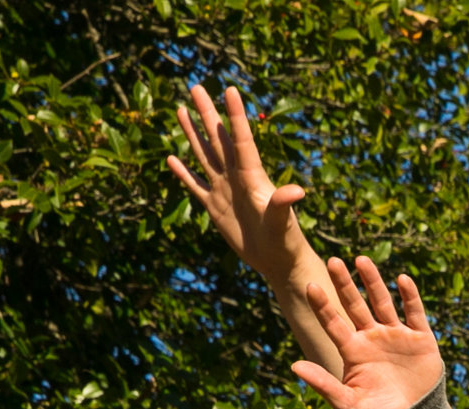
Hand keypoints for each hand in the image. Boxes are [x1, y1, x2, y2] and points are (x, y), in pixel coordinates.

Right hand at [169, 85, 311, 276]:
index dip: (235, 115)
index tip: (230, 89)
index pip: (241, 140)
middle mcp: (236, 177)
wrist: (278, 261)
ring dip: (192, 133)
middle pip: (217, 139)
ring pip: (204, 155)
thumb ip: (284, 205)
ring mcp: (223, 190)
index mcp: (252, 177)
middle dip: (206, 113)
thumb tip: (297, 191)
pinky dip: (183, 173)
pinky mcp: (215, 207)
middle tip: (196, 86)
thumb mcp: (283, 222)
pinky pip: (195, 185)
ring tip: (181, 109)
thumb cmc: (285, 241)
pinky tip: (171, 157)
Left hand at [292, 257, 446, 408]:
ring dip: (373, 281)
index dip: (322, 305)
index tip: (310, 286)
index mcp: (353, 351)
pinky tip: (401, 279)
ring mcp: (396, 335)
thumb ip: (323, 384)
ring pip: (382, 302)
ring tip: (362, 260)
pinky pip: (414, 312)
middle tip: (332, 261)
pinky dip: (409, 296)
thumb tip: (294, 366)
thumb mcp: (348, 403)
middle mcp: (372, 338)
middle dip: (345, 284)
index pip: (333, 323)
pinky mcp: (420, 339)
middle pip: (355, 305)